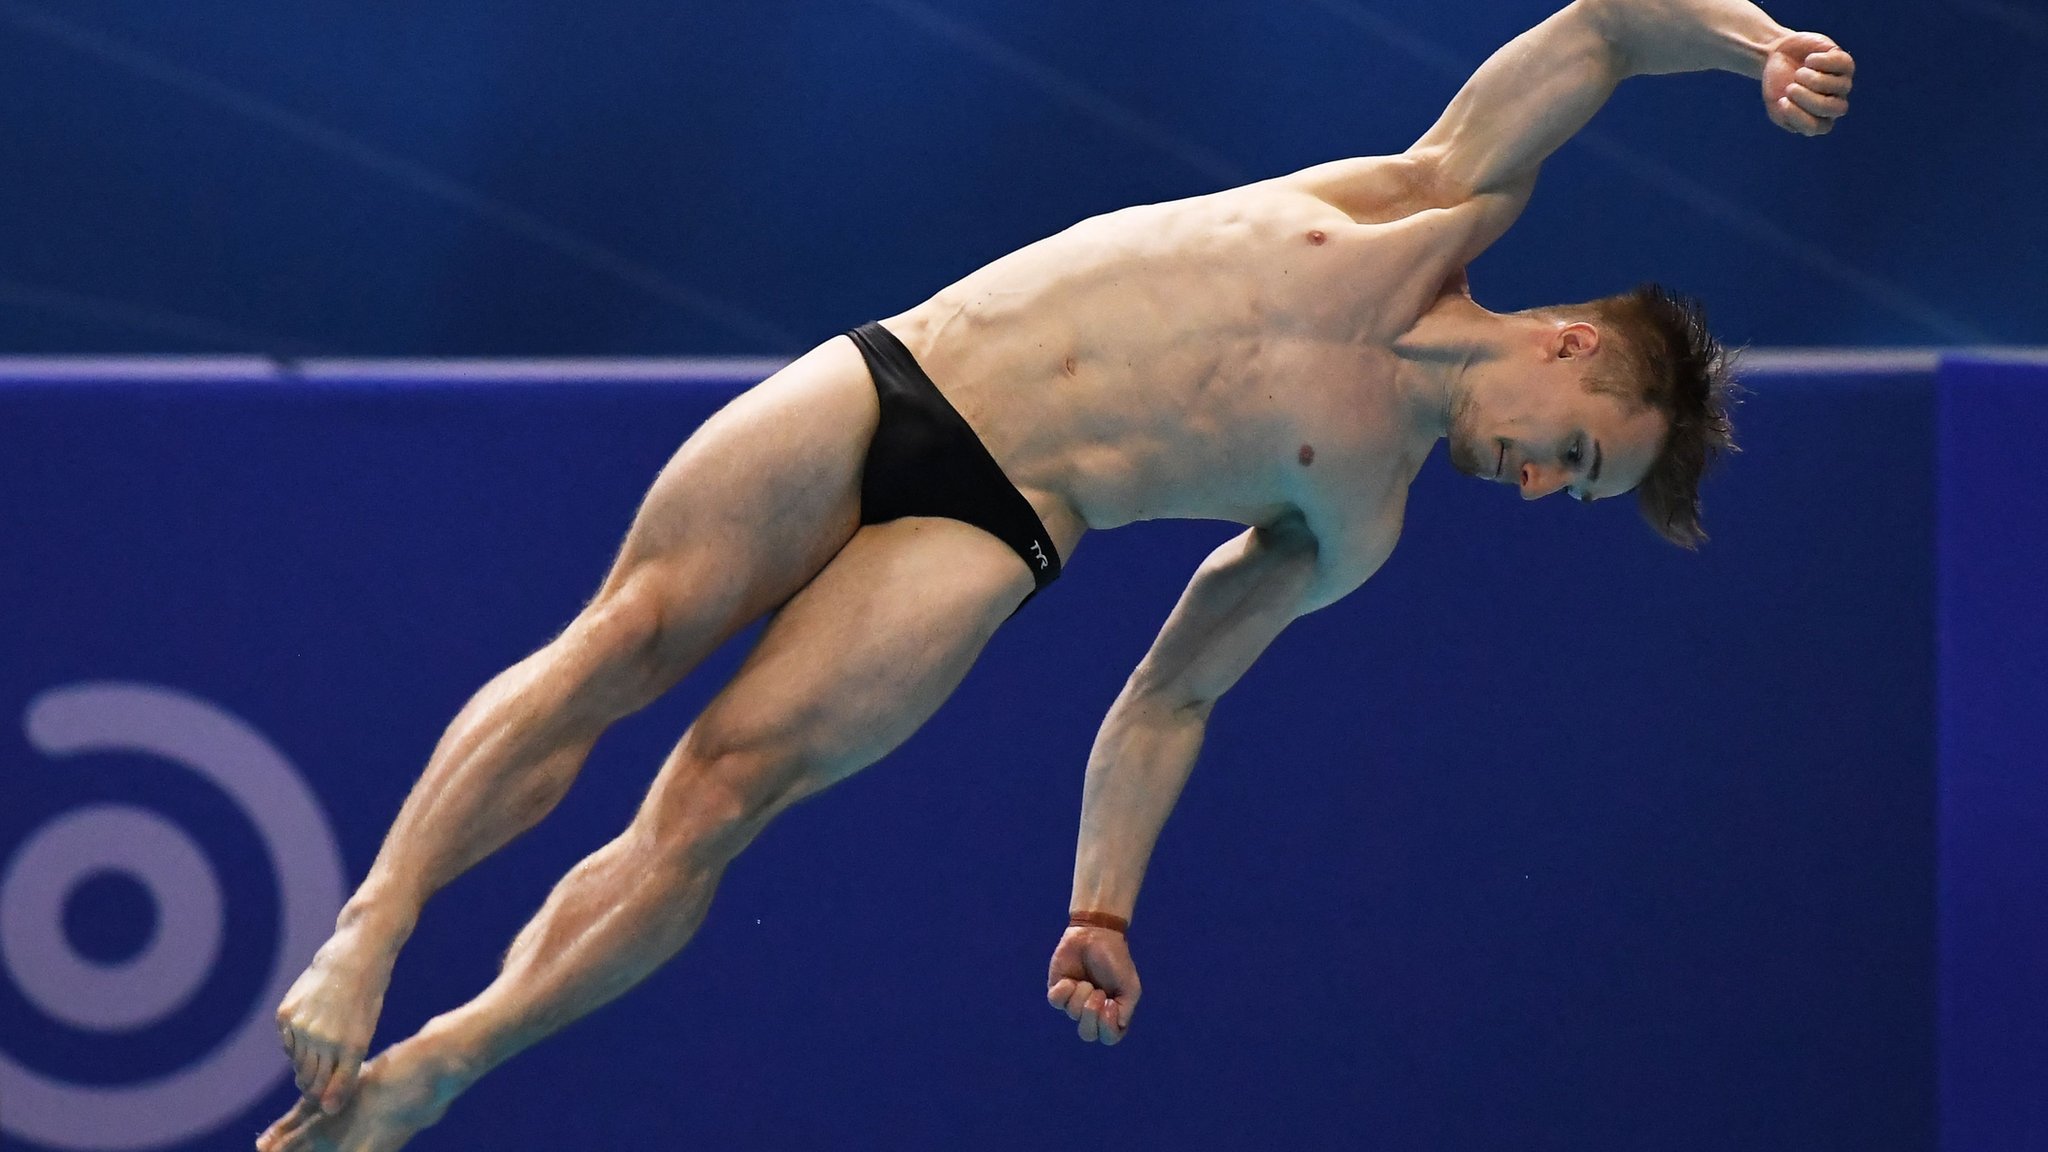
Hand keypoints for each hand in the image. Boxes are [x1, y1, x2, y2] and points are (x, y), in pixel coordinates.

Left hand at [1046, 926, 1140, 1045]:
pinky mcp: (1058, 991)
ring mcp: (1074, 1002)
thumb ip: (1127, 1008)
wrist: (1096, 934)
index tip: (1111, 1004)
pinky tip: (1070, 979)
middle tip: (1098, 993)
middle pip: (1087, 1034)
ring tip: (1087, 980)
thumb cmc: (1115, 959)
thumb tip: (1118, 1024)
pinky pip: (1056, 1002)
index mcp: (1111, 1013)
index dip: (1108, 1026)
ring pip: (1072, 1014)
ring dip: (1082, 994)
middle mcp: (1091, 1012)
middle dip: (1091, 1015)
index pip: (1108, 1037)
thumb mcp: (1130, 985)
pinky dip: (1064, 990)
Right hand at [1762, 32, 1852, 135]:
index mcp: (1818, 120)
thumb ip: (1787, 116)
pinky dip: (1819, 61)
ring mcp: (1843, 83)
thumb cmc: (1779, 83)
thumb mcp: (1776, 104)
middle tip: (1790, 87)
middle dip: (1806, 97)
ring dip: (1811, 78)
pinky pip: (1839, 64)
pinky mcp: (1845, 62)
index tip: (1781, 101)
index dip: (1798, 115)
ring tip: (1799, 72)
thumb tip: (1803, 111)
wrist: (1779, 55)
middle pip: (1830, 108)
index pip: (1816, 127)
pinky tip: (1809, 59)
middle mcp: (1835, 104)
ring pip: (1838, 86)